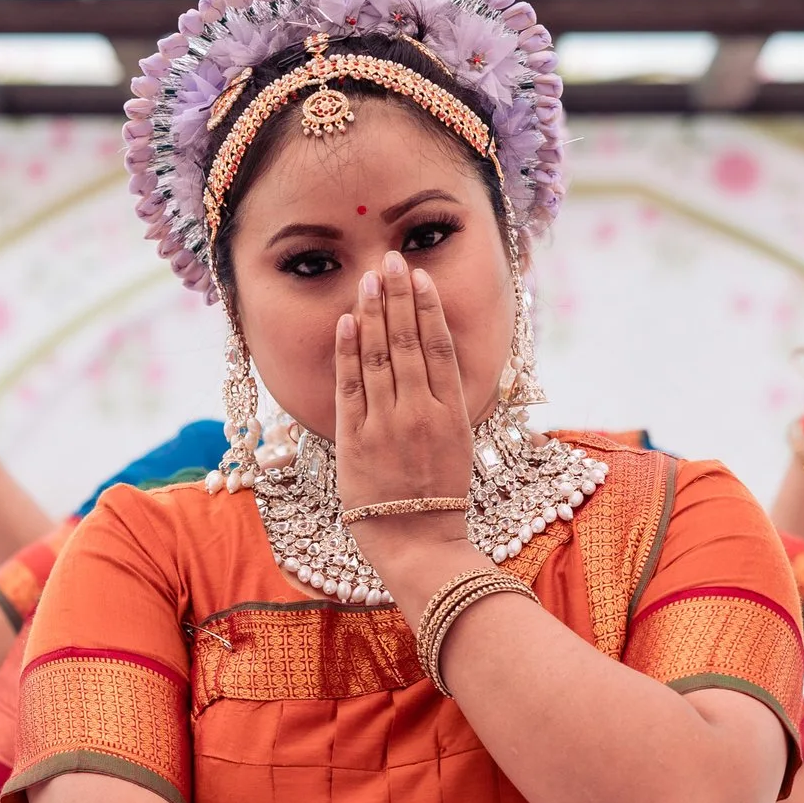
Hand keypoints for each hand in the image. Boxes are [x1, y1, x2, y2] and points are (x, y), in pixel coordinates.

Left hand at [331, 251, 478, 572]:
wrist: (418, 543)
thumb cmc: (437, 497)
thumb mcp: (456, 445)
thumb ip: (444, 403)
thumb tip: (434, 362)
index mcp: (450, 413)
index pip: (438, 347)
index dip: (427, 307)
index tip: (418, 276)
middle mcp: (420, 412)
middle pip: (409, 342)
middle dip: (398, 296)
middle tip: (390, 259)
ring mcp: (386, 425)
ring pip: (380, 357)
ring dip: (373, 313)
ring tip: (368, 278)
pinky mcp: (356, 440)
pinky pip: (351, 387)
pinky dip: (349, 352)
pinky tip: (347, 321)